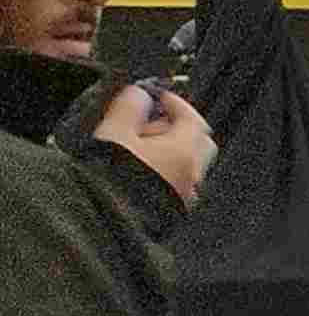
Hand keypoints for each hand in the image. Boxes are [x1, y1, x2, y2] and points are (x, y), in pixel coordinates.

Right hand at [93, 81, 214, 205]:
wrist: (103, 220)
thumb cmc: (108, 179)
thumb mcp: (114, 133)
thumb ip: (130, 108)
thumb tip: (139, 95)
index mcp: (184, 152)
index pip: (193, 119)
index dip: (176, 104)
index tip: (159, 98)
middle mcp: (192, 175)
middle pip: (198, 142)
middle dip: (178, 128)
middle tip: (150, 122)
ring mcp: (185, 195)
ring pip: (188, 165)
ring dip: (170, 152)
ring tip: (137, 148)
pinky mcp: (173, 211)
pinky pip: (177, 184)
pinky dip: (165, 172)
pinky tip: (139, 172)